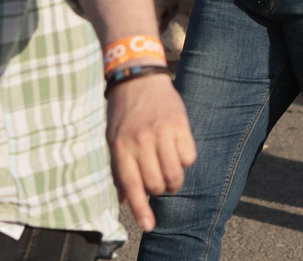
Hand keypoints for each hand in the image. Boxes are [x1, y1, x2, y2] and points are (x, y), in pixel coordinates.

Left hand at [106, 72, 196, 231]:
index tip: (149, 225)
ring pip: (175, 174)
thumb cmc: (124, 113)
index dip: (141, 210)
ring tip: (171, 173)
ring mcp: (161, 133)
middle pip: (157, 184)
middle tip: (159, 182)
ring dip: (175, 181)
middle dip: (160, 190)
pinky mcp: (179, 124)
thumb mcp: (113, 140)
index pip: (132, 187)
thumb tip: (123, 200)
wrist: (138, 78)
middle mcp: (140, 141)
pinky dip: (186, 161)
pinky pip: (189, 157)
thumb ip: (118, 170)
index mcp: (121, 148)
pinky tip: (178, 151)